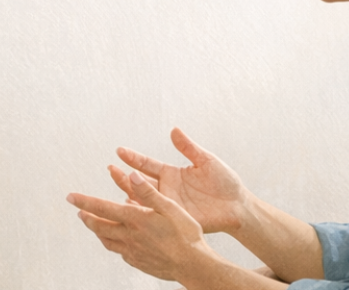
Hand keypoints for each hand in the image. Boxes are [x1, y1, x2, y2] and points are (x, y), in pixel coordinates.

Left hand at [69, 170, 217, 282]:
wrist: (192, 265)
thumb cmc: (185, 234)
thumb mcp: (170, 207)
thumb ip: (148, 192)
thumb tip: (131, 175)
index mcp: (135, 219)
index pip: (102, 208)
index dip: (84, 201)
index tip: (70, 197)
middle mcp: (129, 236)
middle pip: (100, 226)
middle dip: (87, 217)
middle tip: (79, 211)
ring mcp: (132, 251)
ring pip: (107, 241)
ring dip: (98, 232)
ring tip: (94, 226)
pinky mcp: (138, 262)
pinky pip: (120, 252)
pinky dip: (115, 244)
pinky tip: (119, 242)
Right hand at [113, 128, 250, 233]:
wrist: (238, 206)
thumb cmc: (225, 182)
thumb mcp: (206, 161)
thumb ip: (188, 147)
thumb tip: (174, 130)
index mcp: (172, 174)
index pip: (148, 164)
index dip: (134, 158)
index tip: (119, 151)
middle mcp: (167, 189)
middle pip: (140, 181)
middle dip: (124, 176)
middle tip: (110, 169)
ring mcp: (169, 204)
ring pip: (144, 198)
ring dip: (130, 193)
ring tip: (118, 188)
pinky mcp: (175, 218)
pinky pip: (156, 215)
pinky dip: (143, 213)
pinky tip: (131, 209)